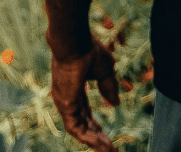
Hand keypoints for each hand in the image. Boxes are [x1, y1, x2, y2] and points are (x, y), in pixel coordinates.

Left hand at [49, 36, 120, 150]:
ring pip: (80, 130)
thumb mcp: (105, 71)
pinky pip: (77, 128)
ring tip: (109, 150)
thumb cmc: (88, 50)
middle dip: (96, 137)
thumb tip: (115, 104)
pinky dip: (89, 138)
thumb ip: (108, 88)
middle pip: (83, 124)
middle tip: (109, 149)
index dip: (95, 125)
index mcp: (75, 89)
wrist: (74, 41)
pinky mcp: (65, 105)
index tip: (105, 134)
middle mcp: (68, 99)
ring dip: (95, 141)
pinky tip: (102, 144)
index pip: (85, 113)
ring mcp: (65, 103)